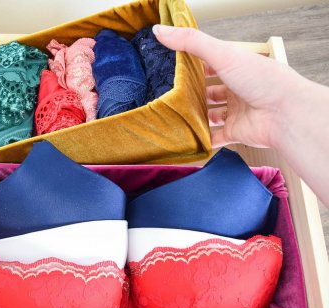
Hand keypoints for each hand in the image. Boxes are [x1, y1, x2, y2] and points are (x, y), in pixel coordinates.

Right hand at [152, 24, 305, 148]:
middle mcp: (237, 88)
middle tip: (169, 95)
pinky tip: (188, 138)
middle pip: (209, 90)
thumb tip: (160, 30)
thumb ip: (191, 42)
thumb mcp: (223, 54)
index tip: (171, 67)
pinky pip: (216, 137)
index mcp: (237, 67)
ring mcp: (237, 111)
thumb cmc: (263, 80)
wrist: (286, 114)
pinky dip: (204, 139)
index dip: (192, 65)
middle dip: (192, 93)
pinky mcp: (236, 132)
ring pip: (211, 113)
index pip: (210, 64)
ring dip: (196, 116)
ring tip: (175, 116)